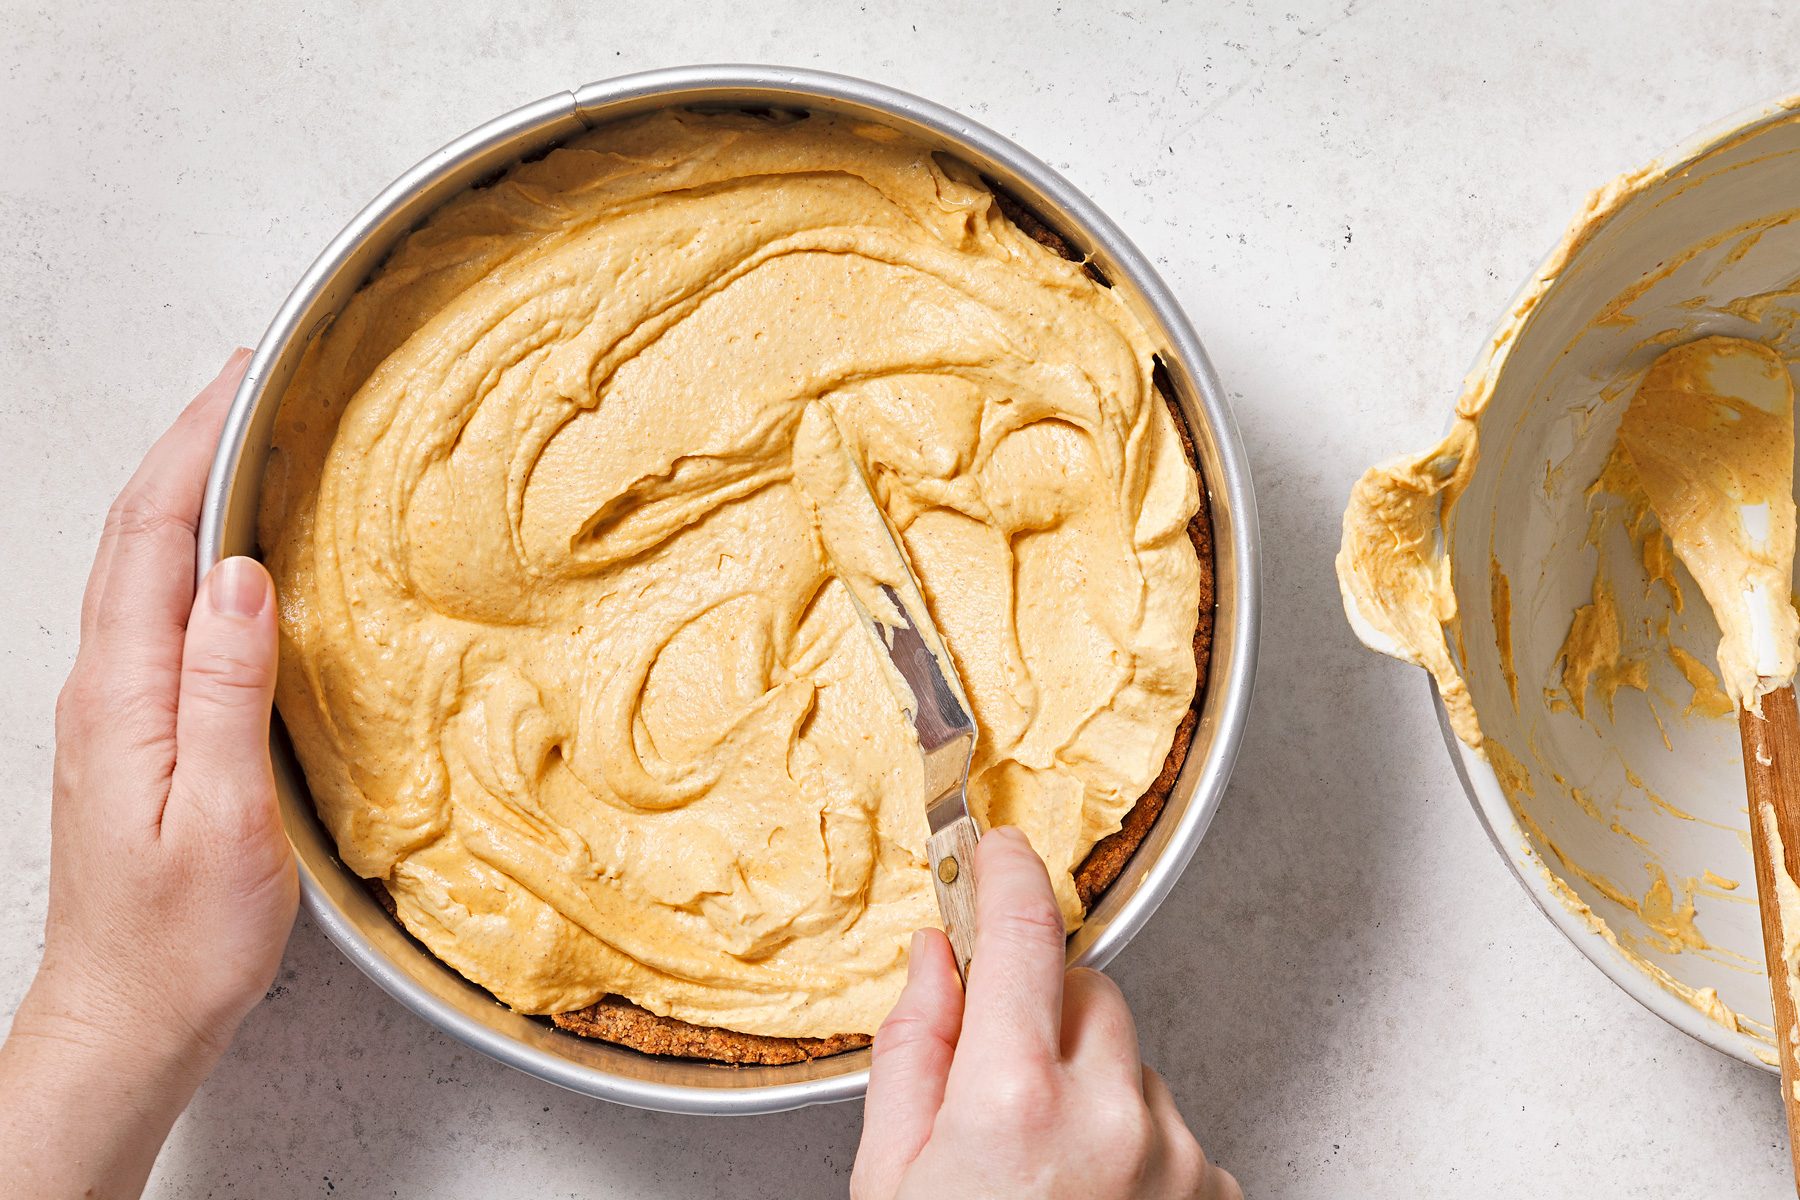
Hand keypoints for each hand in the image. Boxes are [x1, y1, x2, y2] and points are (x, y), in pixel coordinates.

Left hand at [0, 350, 298, 1199]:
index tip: (238, 380)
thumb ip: (222, 689)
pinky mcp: (135, 731)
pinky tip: (229, 552)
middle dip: (186, 445)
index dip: (192, 448)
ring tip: (240, 440)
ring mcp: (114, 708)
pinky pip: (156, 611)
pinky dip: (189, 552)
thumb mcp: (220, 817)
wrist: (128, 1014)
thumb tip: (237, 574)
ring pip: (141, 568)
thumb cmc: (180, 937)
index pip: (151, 539)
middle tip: (245, 383)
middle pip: (135, 536)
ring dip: (185, 492)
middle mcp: (105, 687)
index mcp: (124, 694)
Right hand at [851, 825, 1240, 1199]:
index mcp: (1014, 1101)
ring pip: (1131, 1060)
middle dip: (1043, 1014)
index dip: (1008, 874)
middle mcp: (1109, 1118)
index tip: (999, 852)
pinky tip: (1090, 1190)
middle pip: (1088, 994)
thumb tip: (935, 960)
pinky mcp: (1210, 1189)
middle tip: (999, 1086)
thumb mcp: (890, 1176)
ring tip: (1046, 1163)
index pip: (1023, 933)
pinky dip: (1131, 1142)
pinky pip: (1167, 1123)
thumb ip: (913, 1052)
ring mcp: (1172, 1155)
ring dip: (1090, 1085)